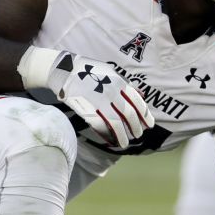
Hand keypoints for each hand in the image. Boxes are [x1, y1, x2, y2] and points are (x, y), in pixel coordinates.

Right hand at [18, 47, 153, 149]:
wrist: (64, 71)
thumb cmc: (89, 71)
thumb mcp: (110, 72)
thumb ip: (126, 84)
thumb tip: (142, 96)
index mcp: (119, 82)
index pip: (137, 102)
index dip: (145, 115)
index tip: (150, 125)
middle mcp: (111, 92)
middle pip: (129, 114)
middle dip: (136, 127)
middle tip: (139, 135)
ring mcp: (99, 102)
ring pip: (116, 123)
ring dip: (123, 136)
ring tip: (126, 143)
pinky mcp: (87, 110)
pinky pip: (101, 126)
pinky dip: (107, 135)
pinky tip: (111, 140)